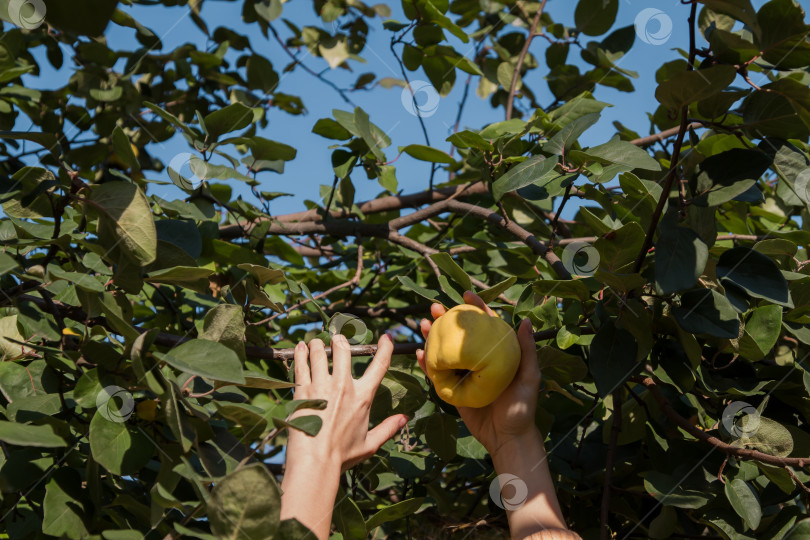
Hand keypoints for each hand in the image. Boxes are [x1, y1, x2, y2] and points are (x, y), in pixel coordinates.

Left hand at [281, 334, 407, 538]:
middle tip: (336, 338)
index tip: (387, 337)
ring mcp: (322, 386)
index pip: (379, 365)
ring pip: (320, 353)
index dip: (385, 348)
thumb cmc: (342, 456)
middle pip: (344, 350)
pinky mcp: (303, 391)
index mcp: (363, 397)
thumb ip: (388, 428)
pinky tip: (299, 348)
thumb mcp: (370, 444)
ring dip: (317, 344)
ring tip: (315, 343)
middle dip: (340, 340)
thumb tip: (405, 418)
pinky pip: (301, 365)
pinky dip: (300, 353)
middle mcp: (343, 386)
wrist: (315, 462)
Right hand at [415, 291, 540, 455]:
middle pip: (459, 334)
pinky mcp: (453, 389)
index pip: (486, 324)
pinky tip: (419, 352)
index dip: (476, 308)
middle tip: (435, 307)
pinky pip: (437, 374)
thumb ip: (526, 351)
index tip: (466, 293)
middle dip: (447, 317)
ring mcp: (464, 374)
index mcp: (497, 353)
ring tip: (423, 323)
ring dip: (432, 335)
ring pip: (445, 350)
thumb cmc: (522, 408)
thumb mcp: (529, 378)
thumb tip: (526, 321)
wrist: (507, 438)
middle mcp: (479, 360)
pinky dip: (427, 363)